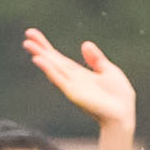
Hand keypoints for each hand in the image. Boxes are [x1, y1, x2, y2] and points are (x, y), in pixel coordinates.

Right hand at [18, 27, 136, 135]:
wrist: (122, 115)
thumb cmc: (118, 97)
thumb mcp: (109, 71)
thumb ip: (96, 59)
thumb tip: (84, 43)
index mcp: (79, 74)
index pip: (59, 58)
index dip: (47, 47)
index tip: (34, 35)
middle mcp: (72, 79)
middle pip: (53, 61)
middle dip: (40, 49)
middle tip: (27, 35)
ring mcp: (71, 86)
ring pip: (53, 68)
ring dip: (41, 56)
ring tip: (28, 44)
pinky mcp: (73, 92)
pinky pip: (59, 78)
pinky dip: (49, 69)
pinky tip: (39, 60)